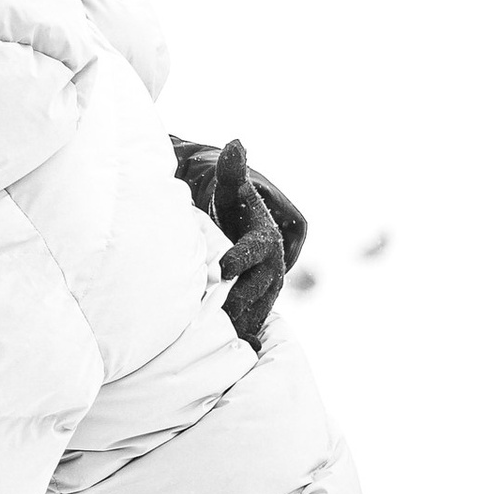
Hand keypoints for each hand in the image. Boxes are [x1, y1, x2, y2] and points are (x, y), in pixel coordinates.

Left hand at [177, 136, 291, 346]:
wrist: (241, 217)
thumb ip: (233, 169)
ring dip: (244, 320)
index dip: (240, 256)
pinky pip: (258, 316)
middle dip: (241, 299)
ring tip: (222, 338)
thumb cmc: (230, 198)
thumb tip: (236, 144)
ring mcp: (271, 280)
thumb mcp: (231, 184)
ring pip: (261, 304)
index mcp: (269, 232)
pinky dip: (246, 331)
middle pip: (261, 283)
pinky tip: (232, 350)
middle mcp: (275, 259)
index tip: (223, 268)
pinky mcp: (263, 297)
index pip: (257, 246)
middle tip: (217, 315)